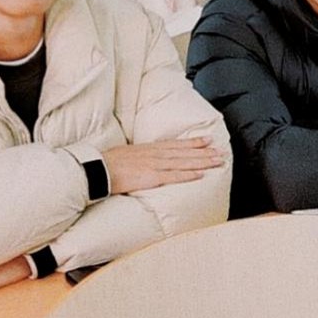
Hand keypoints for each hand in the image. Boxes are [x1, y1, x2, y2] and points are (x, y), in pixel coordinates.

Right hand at [102, 136, 223, 194]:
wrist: (96, 169)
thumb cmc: (108, 163)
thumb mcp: (128, 154)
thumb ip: (141, 156)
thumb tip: (148, 160)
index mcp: (150, 149)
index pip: (177, 144)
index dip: (194, 142)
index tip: (208, 139)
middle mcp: (155, 154)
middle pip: (185, 152)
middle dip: (205, 152)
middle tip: (221, 152)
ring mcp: (154, 165)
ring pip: (184, 162)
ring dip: (202, 162)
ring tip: (217, 161)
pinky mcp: (150, 177)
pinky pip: (173, 176)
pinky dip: (188, 175)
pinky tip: (200, 175)